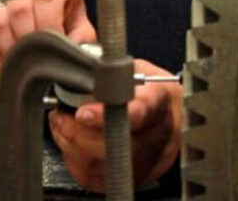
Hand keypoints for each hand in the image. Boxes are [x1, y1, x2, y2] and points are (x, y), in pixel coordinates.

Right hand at [0, 0, 97, 68]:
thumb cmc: (60, 3)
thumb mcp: (78, 15)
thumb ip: (81, 35)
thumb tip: (77, 54)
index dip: (48, 30)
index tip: (51, 50)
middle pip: (19, 10)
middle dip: (27, 42)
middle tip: (35, 57)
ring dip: (8, 46)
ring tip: (21, 58)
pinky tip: (7, 55)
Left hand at [46, 58, 182, 192]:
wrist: (176, 117)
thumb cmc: (152, 90)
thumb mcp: (137, 68)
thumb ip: (110, 68)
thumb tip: (75, 59)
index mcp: (158, 100)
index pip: (137, 110)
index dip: (106, 115)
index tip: (83, 113)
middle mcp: (157, 134)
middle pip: (113, 145)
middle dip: (77, 132)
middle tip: (61, 117)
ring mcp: (148, 160)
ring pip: (102, 165)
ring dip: (72, 146)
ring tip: (62, 126)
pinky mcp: (135, 177)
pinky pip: (97, 179)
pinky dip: (76, 162)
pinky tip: (71, 144)